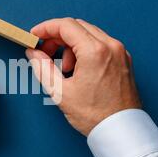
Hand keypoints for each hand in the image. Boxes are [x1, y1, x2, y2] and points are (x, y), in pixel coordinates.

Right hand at [25, 18, 141, 135]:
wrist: (121, 131)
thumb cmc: (94, 115)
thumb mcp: (60, 92)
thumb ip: (42, 67)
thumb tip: (33, 53)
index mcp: (95, 51)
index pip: (66, 26)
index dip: (46, 28)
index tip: (35, 35)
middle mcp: (111, 46)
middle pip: (78, 26)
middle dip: (58, 36)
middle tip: (45, 52)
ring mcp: (120, 52)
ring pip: (89, 34)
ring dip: (71, 45)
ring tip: (65, 69)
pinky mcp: (124, 60)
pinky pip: (101, 44)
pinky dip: (85, 50)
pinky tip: (79, 70)